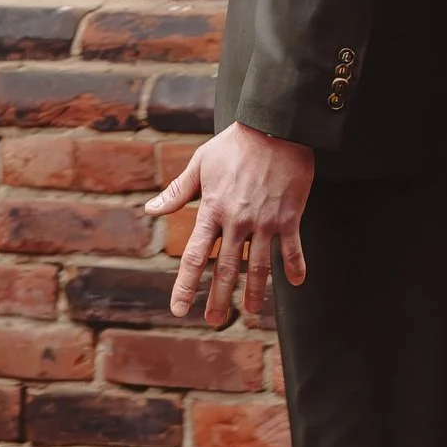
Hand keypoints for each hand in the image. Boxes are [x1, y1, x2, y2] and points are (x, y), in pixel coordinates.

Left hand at [146, 123, 314, 326]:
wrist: (275, 126)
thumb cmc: (235, 143)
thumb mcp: (201, 164)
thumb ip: (177, 191)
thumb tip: (150, 210)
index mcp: (212, 209)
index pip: (196, 256)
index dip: (186, 285)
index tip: (179, 309)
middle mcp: (237, 220)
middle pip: (227, 269)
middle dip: (218, 298)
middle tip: (213, 320)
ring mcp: (265, 221)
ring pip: (259, 266)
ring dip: (254, 293)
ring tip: (249, 312)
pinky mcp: (289, 216)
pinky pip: (292, 248)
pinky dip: (295, 266)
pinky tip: (296, 283)